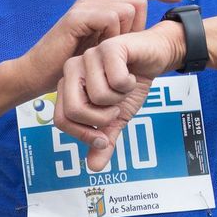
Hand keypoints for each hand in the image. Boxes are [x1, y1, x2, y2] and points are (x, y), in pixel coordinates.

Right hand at [13, 0, 183, 96]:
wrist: (38, 74)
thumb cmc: (69, 65)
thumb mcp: (101, 48)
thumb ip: (119, 34)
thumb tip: (144, 29)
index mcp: (100, 4)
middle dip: (140, 24)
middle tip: (127, 47)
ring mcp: (85, 6)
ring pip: (127, 8)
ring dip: (125, 33)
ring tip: (111, 50)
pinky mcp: (78, 17)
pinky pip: (111, 17)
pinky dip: (113, 34)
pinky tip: (103, 47)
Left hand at [51, 27, 181, 170]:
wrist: (154, 58)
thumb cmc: (130, 84)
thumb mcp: (118, 118)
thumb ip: (105, 140)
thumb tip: (93, 168)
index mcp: (68, 86)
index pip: (61, 120)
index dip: (84, 135)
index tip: (104, 138)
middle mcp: (72, 70)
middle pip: (74, 110)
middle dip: (102, 119)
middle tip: (115, 109)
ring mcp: (88, 56)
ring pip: (98, 96)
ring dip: (119, 99)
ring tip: (123, 87)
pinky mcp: (108, 48)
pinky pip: (116, 79)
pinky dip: (129, 84)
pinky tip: (131, 75)